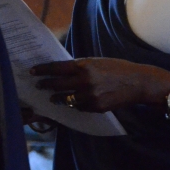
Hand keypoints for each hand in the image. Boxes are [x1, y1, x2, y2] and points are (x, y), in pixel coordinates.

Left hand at [30, 58, 169, 112]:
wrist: (137, 82)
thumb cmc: (116, 69)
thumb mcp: (96, 62)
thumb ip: (79, 67)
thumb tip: (61, 71)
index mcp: (84, 66)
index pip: (57, 68)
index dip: (43, 70)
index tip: (33, 71)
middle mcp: (85, 81)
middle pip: (58, 84)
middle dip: (46, 85)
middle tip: (38, 86)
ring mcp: (90, 96)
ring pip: (66, 99)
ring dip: (57, 98)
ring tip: (53, 97)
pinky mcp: (96, 107)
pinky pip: (79, 107)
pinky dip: (74, 105)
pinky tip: (72, 103)